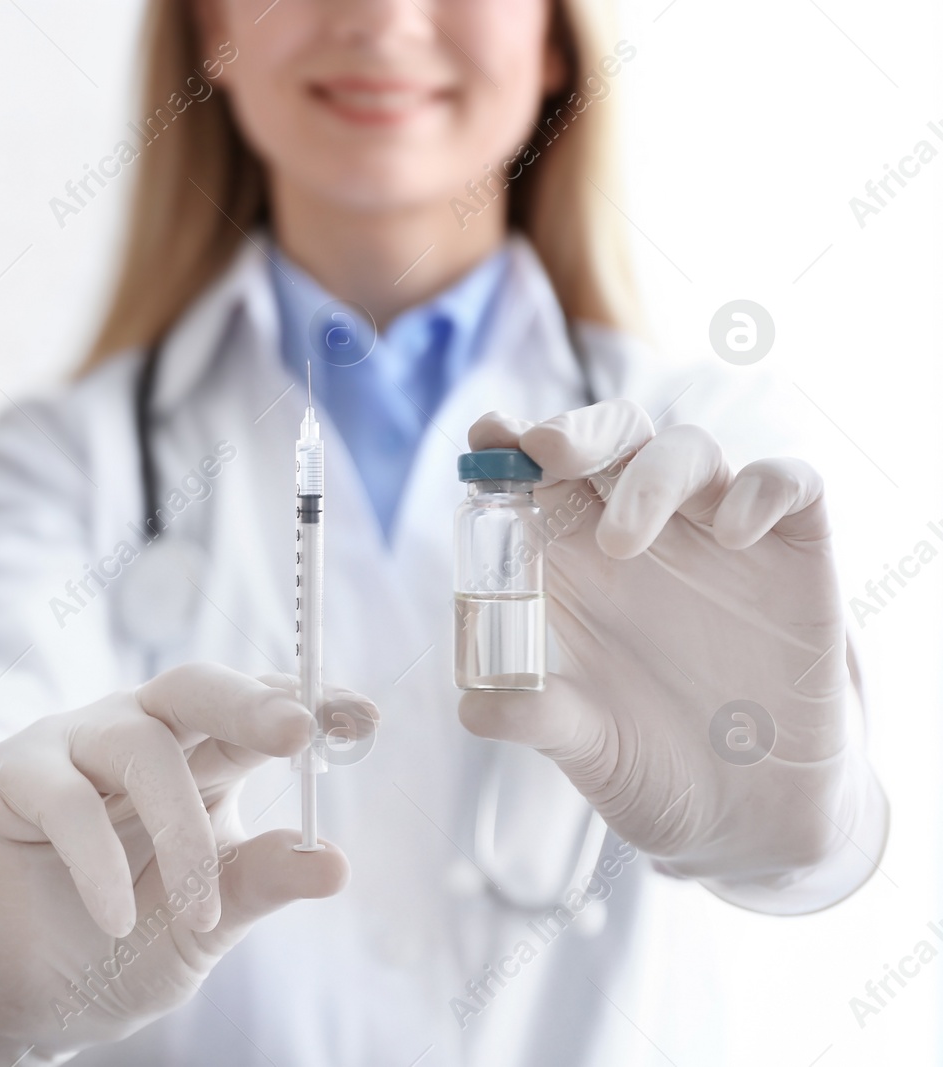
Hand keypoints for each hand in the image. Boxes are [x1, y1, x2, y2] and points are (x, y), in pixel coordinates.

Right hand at [0, 663, 376, 1065]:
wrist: (37, 996)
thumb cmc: (130, 940)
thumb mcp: (209, 921)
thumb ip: (260, 883)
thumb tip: (334, 862)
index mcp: (196, 756)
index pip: (254, 713)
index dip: (305, 704)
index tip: (363, 717)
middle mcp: (135, 733)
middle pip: (193, 688)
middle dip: (250, 704)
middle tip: (299, 731)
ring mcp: (69, 746)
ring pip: (138, 746)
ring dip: (179, 833)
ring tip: (197, 914)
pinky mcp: (9, 775)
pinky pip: (66, 800)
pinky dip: (98, 861)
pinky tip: (117, 918)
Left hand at [461, 401, 886, 912]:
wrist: (752, 817)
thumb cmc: (653, 763)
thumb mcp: (587, 746)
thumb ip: (538, 717)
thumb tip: (475, 707)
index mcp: (579, 562)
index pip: (543, 476)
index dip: (513, 444)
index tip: (487, 437)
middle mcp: (647, 533)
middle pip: (615, 441)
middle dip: (581, 431)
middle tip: (548, 452)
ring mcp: (722, 537)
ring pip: (691, 451)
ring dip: (651, 475)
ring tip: (621, 541)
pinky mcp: (796, 555)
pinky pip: (791, 484)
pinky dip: (762, 489)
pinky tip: (734, 533)